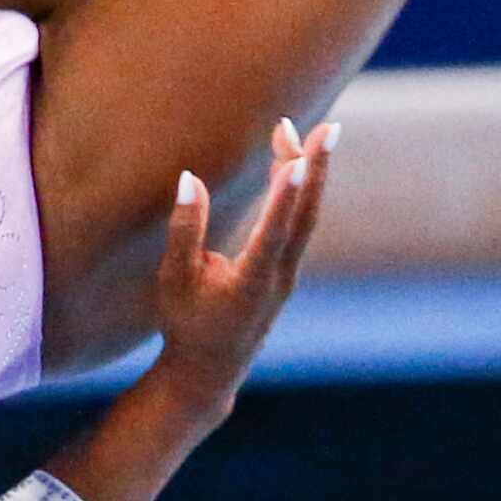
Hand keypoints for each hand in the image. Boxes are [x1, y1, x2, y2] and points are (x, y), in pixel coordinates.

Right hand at [154, 118, 335, 414]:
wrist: (208, 371)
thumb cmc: (185, 324)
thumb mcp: (174, 280)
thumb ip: (185, 230)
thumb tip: (189, 178)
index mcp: (250, 283)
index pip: (274, 232)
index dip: (285, 195)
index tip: (298, 159)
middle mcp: (278, 278)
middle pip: (305, 218)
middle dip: (316, 171)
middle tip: (326, 129)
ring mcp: (287, 275)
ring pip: (306, 218)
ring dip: (310, 176)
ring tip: (310, 133)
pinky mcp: (285, 271)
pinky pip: (299, 224)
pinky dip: (300, 192)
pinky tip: (295, 163)